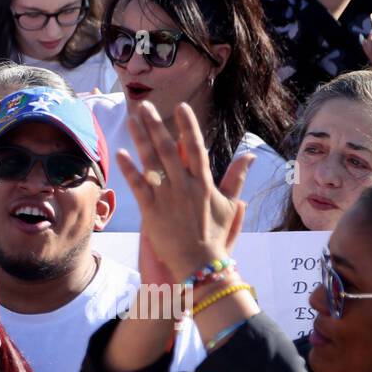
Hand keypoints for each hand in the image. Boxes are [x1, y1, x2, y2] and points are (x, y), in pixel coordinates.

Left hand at [115, 101, 253, 283]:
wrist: (200, 266)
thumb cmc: (216, 237)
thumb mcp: (231, 206)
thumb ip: (236, 178)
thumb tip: (250, 155)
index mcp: (204, 184)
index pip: (195, 148)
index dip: (188, 126)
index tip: (181, 107)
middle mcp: (184, 187)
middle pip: (168, 149)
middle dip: (156, 125)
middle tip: (145, 105)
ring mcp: (167, 198)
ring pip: (151, 163)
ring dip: (140, 139)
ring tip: (132, 120)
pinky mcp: (151, 211)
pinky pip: (138, 186)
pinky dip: (129, 170)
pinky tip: (121, 153)